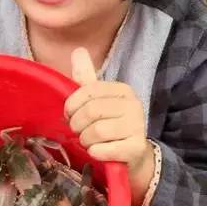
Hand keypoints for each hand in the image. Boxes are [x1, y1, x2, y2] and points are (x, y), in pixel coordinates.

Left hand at [65, 48, 154, 205]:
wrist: (131, 155)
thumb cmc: (110, 125)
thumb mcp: (97, 100)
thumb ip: (85, 78)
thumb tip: (78, 50)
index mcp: (122, 90)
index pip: (88, 91)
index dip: (71, 105)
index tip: (69, 115)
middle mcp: (133, 105)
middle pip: (90, 111)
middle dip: (77, 125)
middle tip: (79, 132)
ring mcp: (137, 126)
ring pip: (95, 132)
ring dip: (85, 140)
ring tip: (89, 142)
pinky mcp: (136, 147)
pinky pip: (103, 149)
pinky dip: (95, 152)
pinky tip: (98, 152)